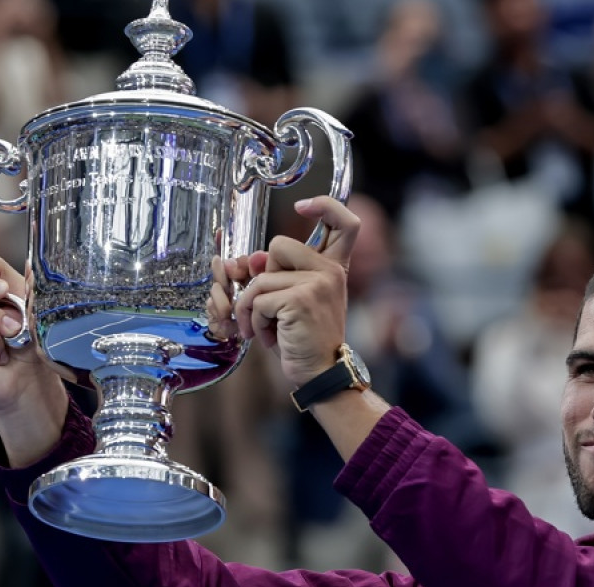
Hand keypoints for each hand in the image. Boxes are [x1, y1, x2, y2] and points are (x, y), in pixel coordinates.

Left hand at [220, 197, 361, 387]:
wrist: (321, 373)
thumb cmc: (305, 338)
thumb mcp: (294, 300)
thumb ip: (278, 275)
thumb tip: (249, 259)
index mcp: (334, 267)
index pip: (344, 222)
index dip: (324, 205)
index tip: (302, 205)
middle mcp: (330, 270)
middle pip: (276, 245)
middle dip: (262, 277)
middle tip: (272, 306)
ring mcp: (317, 283)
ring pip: (260, 279)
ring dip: (251, 308)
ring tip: (265, 328)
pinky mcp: (300, 299)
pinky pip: (257, 300)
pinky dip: (253, 322)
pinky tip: (270, 337)